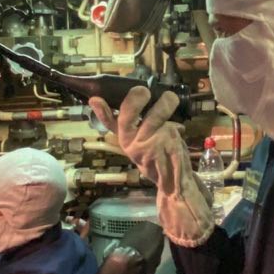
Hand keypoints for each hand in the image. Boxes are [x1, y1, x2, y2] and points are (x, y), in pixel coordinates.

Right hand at [91, 88, 213, 247]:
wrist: (174, 183)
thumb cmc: (160, 157)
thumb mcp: (145, 142)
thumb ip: (140, 124)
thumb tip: (143, 95)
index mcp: (126, 139)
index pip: (110, 123)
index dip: (102, 112)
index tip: (94, 100)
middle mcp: (131, 143)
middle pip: (126, 117)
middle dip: (135, 99)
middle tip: (143, 90)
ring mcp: (147, 145)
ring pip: (155, 116)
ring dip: (165, 102)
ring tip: (170, 98)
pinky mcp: (164, 146)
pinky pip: (170, 125)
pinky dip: (176, 125)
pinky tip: (179, 130)